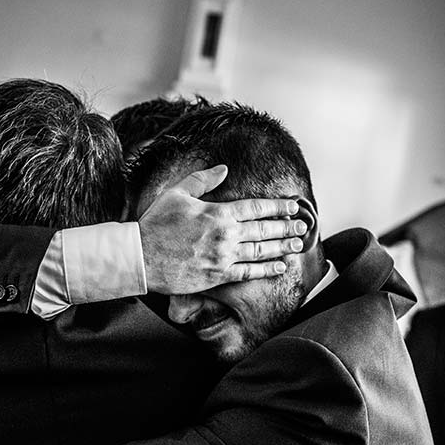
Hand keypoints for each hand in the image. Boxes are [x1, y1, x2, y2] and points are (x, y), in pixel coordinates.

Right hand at [139, 165, 307, 293]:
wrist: (140, 257)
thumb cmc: (156, 223)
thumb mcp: (177, 193)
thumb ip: (203, 179)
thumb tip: (224, 168)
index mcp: (218, 212)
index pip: (256, 207)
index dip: (278, 206)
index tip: (293, 206)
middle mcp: (225, 235)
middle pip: (265, 229)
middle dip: (287, 226)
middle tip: (304, 225)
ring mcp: (224, 257)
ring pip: (262, 251)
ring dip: (283, 246)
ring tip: (299, 243)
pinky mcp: (218, 276)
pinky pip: (249, 273)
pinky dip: (267, 270)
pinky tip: (280, 266)